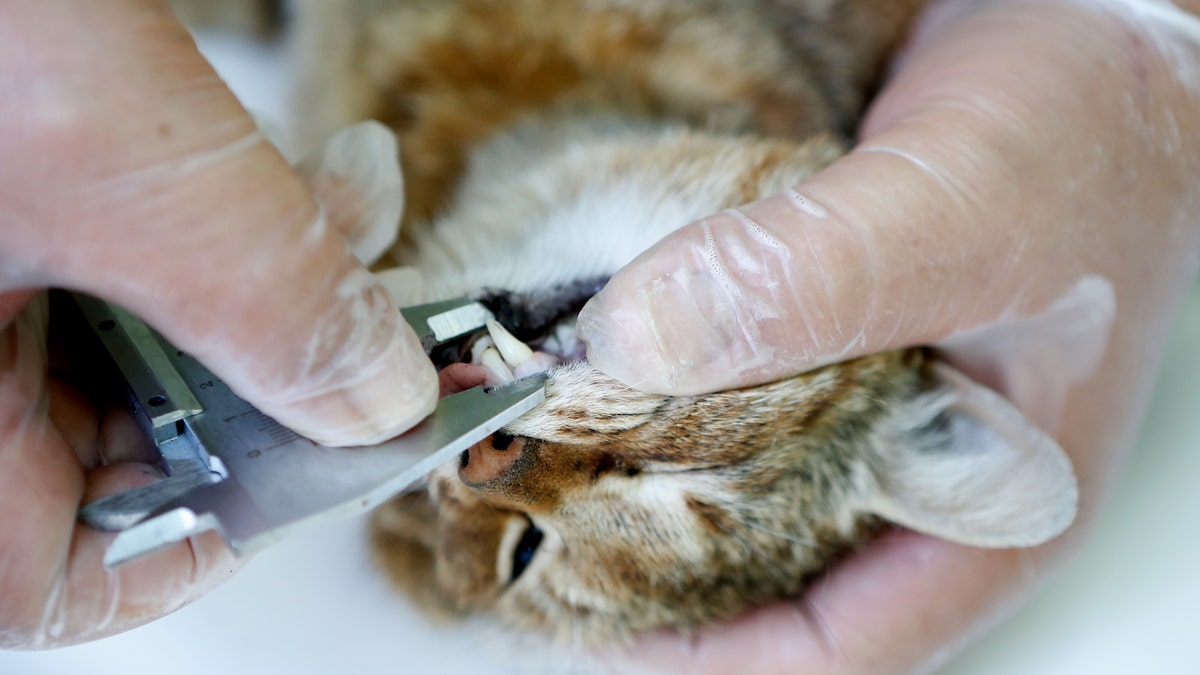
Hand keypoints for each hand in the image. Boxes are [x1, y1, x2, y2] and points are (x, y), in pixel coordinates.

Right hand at [0, 0, 435, 648]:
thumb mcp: (120, 163)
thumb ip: (264, 298)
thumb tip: (377, 397)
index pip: (51, 579)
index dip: (193, 549)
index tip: (310, 479)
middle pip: (116, 445)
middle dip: (272, 373)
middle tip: (372, 329)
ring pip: (129, 342)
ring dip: (262, 282)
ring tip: (346, 209)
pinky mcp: (8, 206)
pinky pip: (110, 260)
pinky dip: (209, 224)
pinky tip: (293, 175)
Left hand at [579, 0, 1199, 670]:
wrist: (1103, 29)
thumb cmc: (1090, 132)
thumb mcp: (956, 214)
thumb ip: (810, 283)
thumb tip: (637, 342)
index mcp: (989, 509)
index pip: (837, 649)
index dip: (704, 655)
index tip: (575, 604)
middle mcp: (925, 473)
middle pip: (772, 571)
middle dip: (652, 557)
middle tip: (535, 514)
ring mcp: (880, 405)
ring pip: (750, 480)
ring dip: (649, 466)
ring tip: (545, 443)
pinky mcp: (842, 337)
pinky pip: (746, 390)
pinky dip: (672, 384)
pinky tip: (606, 359)